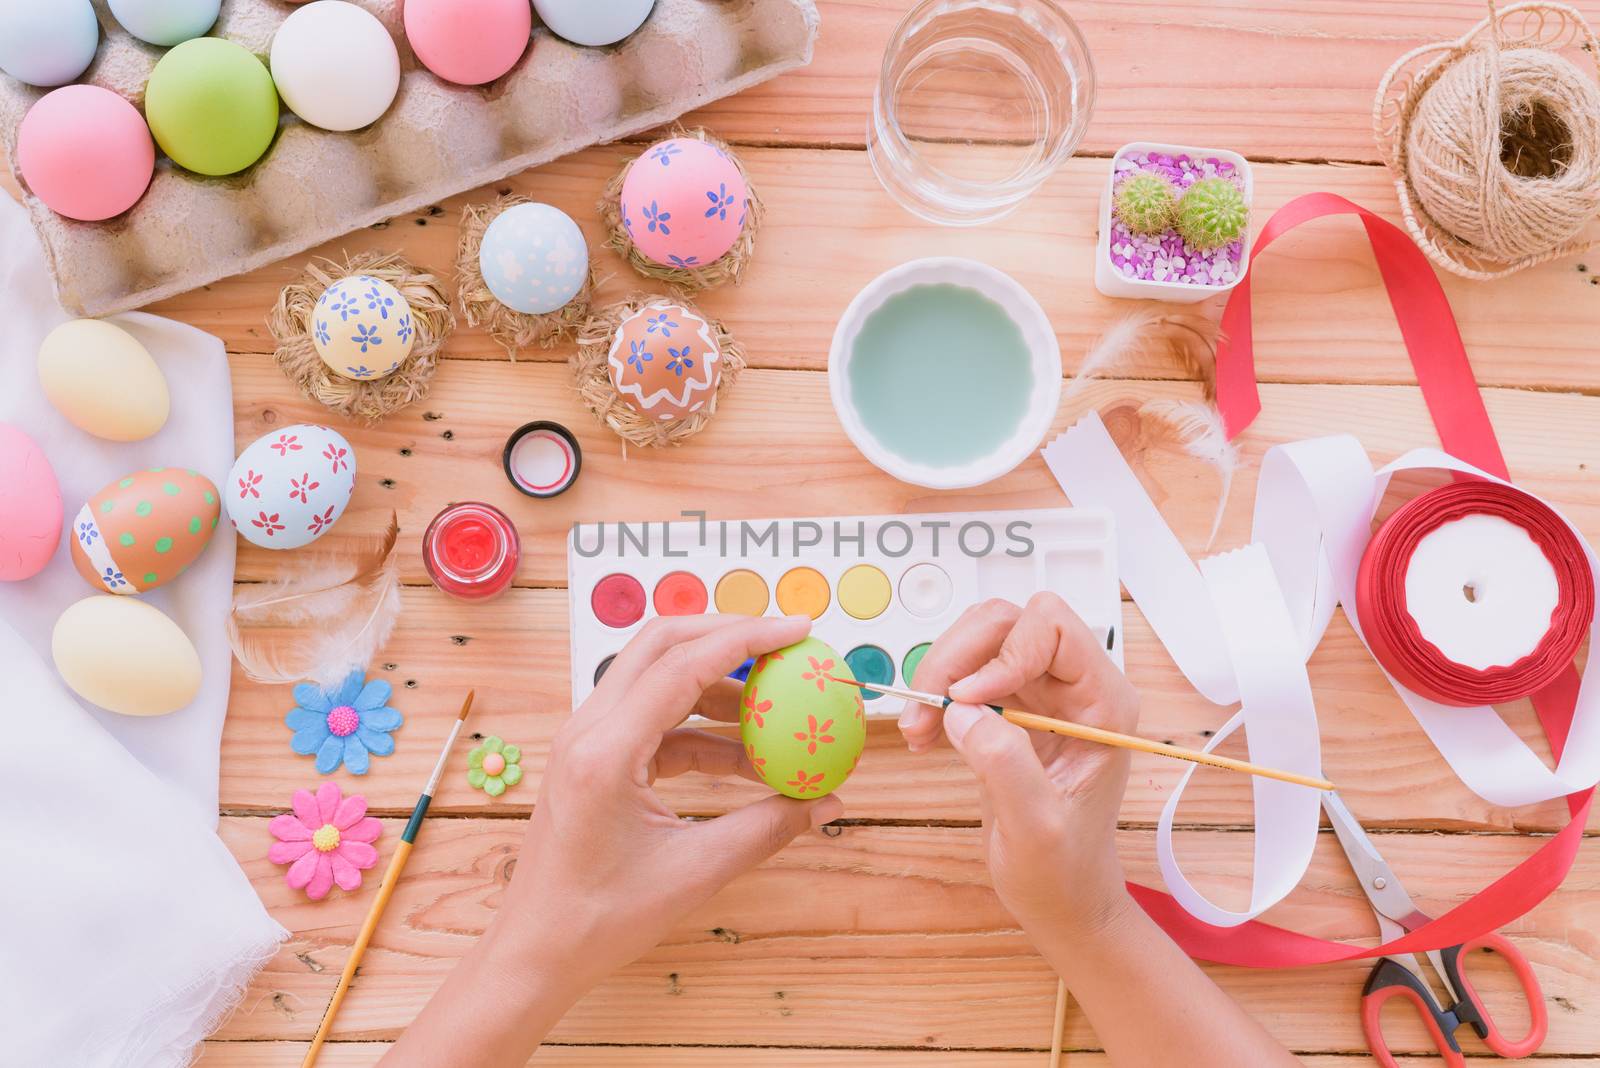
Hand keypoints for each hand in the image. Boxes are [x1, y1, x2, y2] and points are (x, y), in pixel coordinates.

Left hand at [498, 614, 843, 992]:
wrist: (536, 950)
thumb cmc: (601, 919)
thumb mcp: (695, 872)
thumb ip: (767, 828)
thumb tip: (827, 801)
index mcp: (606, 751)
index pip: (682, 666)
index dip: (747, 639)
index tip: (798, 630)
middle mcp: (587, 730)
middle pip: (661, 645)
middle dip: (728, 636)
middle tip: (786, 647)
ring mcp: (585, 740)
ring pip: (656, 677)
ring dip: (717, 686)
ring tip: (775, 715)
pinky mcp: (591, 757)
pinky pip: (652, 718)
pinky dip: (699, 727)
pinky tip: (742, 757)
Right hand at [899, 593, 1135, 937]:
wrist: (1063, 899)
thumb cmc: (1064, 871)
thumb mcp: (1036, 827)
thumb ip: (1004, 764)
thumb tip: (961, 710)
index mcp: (1103, 702)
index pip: (1052, 627)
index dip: (1002, 652)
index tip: (964, 701)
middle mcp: (1075, 686)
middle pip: (1007, 623)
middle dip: (956, 659)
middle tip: (923, 712)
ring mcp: (1041, 693)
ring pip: (980, 640)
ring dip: (938, 675)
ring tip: (918, 731)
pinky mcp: (1011, 707)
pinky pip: (965, 673)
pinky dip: (935, 696)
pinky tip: (925, 737)